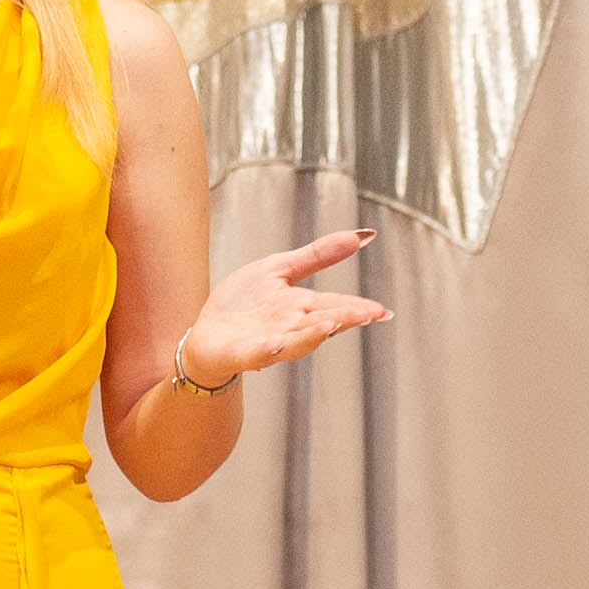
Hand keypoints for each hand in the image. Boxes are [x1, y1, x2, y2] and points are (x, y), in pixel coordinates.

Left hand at [176, 229, 390, 388]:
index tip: (383, 311)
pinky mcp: (242, 352)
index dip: (358, 307)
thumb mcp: (279, 269)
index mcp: (301, 307)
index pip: (335, 305)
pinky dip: (267, 349)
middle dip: (345, 318)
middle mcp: (290, 327)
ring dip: (313, 334)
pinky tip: (274, 343)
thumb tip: (361, 236)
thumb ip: (317, 256)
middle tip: (370, 315)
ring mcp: (268, 341)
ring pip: (296, 340)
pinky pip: (257, 352)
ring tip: (331, 324)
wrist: (206, 333)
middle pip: (322, 322)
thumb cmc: (244, 304)